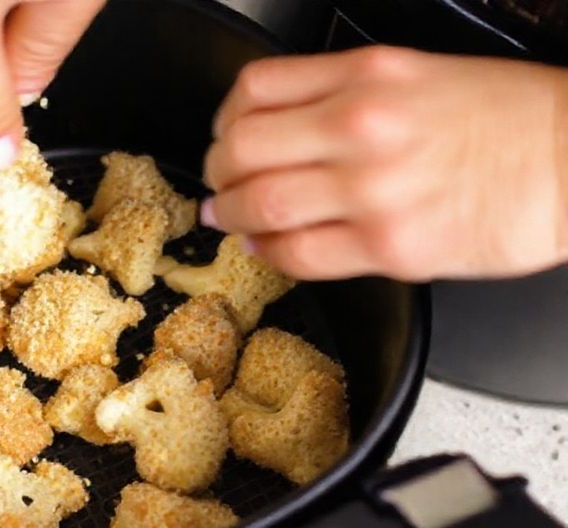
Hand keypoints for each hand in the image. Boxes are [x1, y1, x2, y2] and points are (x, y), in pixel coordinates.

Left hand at [202, 46, 567, 280]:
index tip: (223, 135)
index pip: (255, 90)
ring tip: (227, 218)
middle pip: (241, 148)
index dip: (223, 119)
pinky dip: (268, 253)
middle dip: (215, 172)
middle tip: (216, 183)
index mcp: (367, 76)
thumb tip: (278, 128)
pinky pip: (300, 254)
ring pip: (259, 205)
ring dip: (230, 216)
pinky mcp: (389, 247)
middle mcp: (360, 127)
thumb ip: (343, 93)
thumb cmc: (509, 117)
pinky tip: (263, 248)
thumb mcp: (418, 74)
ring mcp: (371, 190)